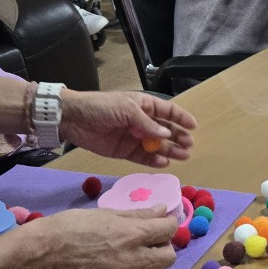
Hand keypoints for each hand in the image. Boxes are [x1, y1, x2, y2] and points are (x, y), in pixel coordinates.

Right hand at [33, 206, 177, 268]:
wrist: (45, 252)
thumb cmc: (73, 225)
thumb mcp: (108, 213)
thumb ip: (139, 215)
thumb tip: (162, 210)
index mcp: (132, 235)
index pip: (168, 230)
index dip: (168, 223)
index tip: (161, 221)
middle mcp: (133, 260)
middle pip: (169, 258)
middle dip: (164, 246)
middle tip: (150, 239)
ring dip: (151, 263)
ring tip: (135, 253)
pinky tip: (115, 263)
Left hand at [59, 90, 196, 165]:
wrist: (74, 119)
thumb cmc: (101, 107)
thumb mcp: (127, 110)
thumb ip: (147, 123)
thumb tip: (166, 133)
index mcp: (144, 106)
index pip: (167, 111)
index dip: (181, 118)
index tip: (193, 127)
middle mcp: (142, 122)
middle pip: (165, 131)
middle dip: (178, 137)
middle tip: (189, 146)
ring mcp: (134, 138)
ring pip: (157, 146)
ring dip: (170, 150)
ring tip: (183, 156)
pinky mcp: (124, 151)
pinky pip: (143, 157)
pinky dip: (154, 161)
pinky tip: (164, 163)